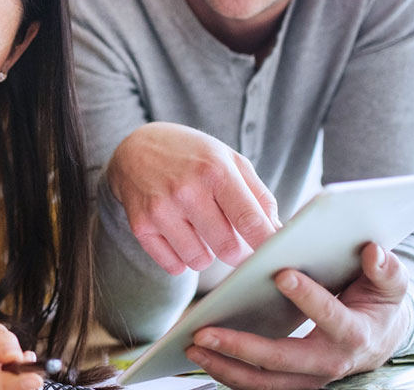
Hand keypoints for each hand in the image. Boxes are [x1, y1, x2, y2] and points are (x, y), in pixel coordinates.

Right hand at [108, 122, 280, 273]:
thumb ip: (259, 196)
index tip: (276, 255)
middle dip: (239, 253)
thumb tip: (277, 234)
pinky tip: (181, 237)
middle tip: (238, 244)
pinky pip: (173, 266)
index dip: (267, 244)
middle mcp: (186, 190)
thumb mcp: (230, 160)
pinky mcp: (141, 226)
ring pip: (199, 261)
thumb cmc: (192, 155)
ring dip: (207, 254)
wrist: (136, 148)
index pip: (249, 220)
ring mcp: (160, 209)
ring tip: (201, 232)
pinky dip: (182, 259)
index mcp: (215, 170)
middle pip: (228, 248)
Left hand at [186, 243, 410, 388]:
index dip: (309, 298)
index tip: (281, 274)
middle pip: (283, 360)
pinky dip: (228, 375)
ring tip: (193, 347)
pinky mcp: (293, 383)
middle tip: (204, 332)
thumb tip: (372, 251)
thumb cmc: (378, 303)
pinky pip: (257, 387)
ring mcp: (310, 379)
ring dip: (225, 367)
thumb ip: (386, 268)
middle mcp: (330, 363)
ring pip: (264, 383)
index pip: (331, 318)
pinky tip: (202, 358)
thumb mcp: (389, 284)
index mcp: (355, 334)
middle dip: (242, 347)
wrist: (381, 338)